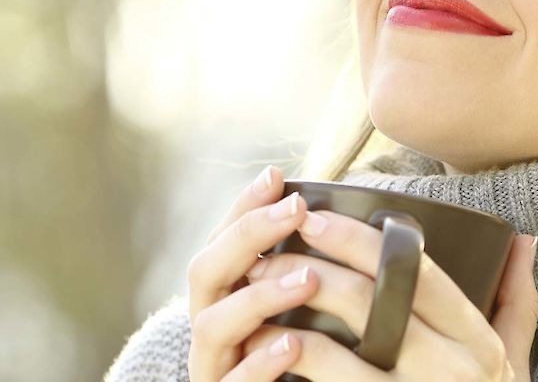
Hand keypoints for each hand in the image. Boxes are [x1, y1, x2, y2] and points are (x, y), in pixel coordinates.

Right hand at [187, 165, 318, 380]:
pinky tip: (291, 344)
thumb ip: (299, 269)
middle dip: (248, 235)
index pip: (222, 240)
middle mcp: (209, 325)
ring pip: (214, 324)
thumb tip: (331, 214)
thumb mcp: (294, 310)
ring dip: (260, 296)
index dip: (244, 206)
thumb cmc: (293, 362)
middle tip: (294, 210)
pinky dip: (260, 362)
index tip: (277, 175)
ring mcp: (212, 365)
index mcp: (223, 295)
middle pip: (207, 271)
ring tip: (307, 278)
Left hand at [239, 209, 537, 380]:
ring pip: (336, 357)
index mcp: (478, 345)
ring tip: (253, 300)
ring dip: (285, 323)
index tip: (317, 217)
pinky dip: (285, 372)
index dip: (363, 241)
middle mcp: (449, 375)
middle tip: (269, 252)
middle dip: (312, 271)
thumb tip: (524, 241)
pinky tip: (258, 352)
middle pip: (373, 305)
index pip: (419, 274)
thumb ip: (514, 304)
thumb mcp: (513, 364)